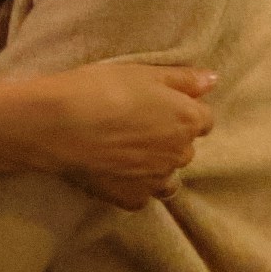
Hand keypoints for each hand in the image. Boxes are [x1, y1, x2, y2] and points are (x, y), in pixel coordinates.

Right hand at [0, 60, 214, 209]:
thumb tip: (212, 80)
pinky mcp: (132, 199)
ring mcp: (156, 180)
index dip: (179, 110)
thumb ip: (182, 79)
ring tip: (123, 150)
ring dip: (154, 165)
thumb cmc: (99, 88)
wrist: (58, 124)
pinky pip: (141, 194)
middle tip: (132, 124)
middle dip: (166, 138)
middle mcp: (180, 154)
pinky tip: (111, 169)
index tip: (155, 105)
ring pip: (165, 175)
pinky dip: (132, 184)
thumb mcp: (141, 72)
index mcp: (187, 120)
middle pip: (183, 147)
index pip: (203, 119)